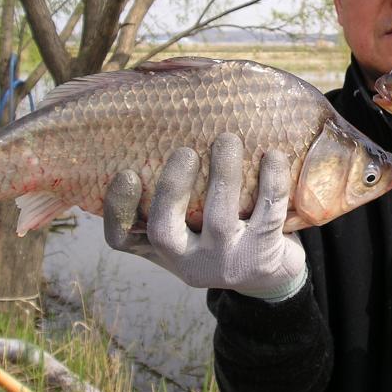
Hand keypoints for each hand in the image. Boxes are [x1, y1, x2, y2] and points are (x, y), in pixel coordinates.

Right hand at [104, 133, 306, 301]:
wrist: (272, 274)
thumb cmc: (225, 232)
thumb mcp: (194, 222)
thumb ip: (177, 189)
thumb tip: (171, 117)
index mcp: (165, 250)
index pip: (123, 238)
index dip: (119, 208)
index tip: (126, 173)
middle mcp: (190, 263)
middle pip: (165, 230)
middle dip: (172, 187)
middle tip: (186, 151)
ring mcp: (227, 263)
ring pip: (219, 220)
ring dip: (224, 174)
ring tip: (228, 139)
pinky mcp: (264, 257)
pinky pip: (269, 214)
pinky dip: (272, 181)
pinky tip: (273, 156)